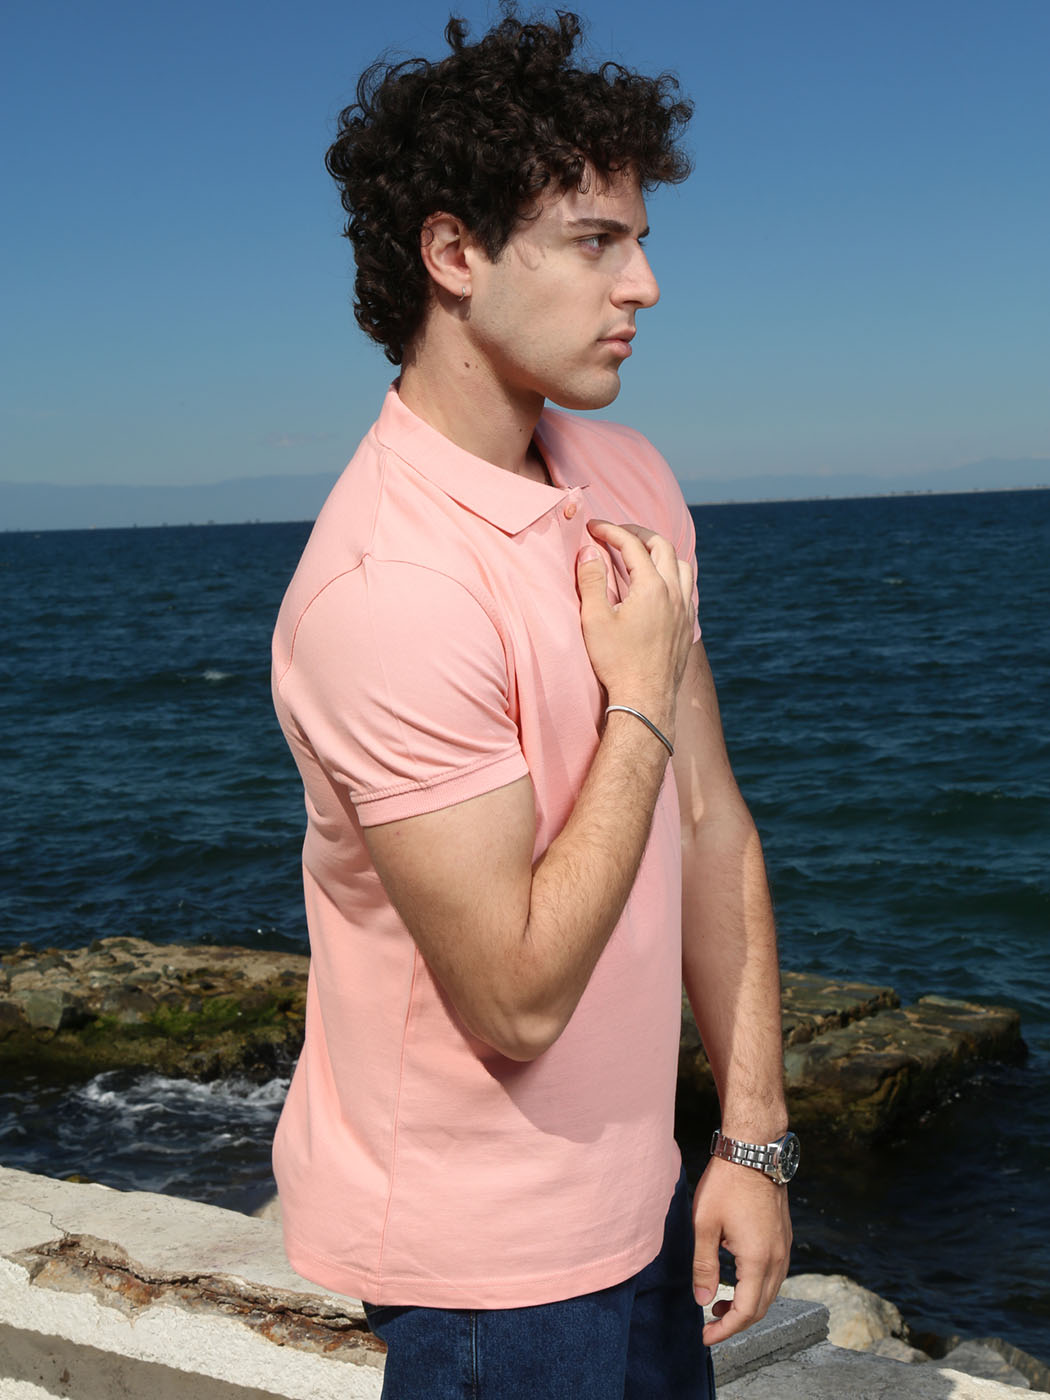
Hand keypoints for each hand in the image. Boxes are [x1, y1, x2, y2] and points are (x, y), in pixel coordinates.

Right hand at [576, 520, 694, 729]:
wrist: (645, 700)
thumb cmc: (616, 662)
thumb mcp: (595, 620)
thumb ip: (591, 580)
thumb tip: (590, 550)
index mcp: (651, 587)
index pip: (631, 544)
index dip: (610, 530)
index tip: (593, 527)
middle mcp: (674, 593)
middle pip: (662, 546)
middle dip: (638, 533)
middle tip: (616, 533)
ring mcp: (685, 609)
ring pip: (681, 565)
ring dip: (660, 551)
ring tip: (639, 553)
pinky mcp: (687, 625)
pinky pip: (686, 586)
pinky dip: (672, 573)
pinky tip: (657, 584)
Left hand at [691, 1156, 792, 1346]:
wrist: (753, 1150)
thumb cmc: (726, 1183)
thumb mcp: (704, 1224)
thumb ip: (703, 1266)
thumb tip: (702, 1301)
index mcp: (758, 1259)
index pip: (747, 1311)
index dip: (725, 1329)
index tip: (705, 1337)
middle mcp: (778, 1258)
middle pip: (761, 1308)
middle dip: (736, 1322)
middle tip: (709, 1325)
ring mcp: (784, 1247)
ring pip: (770, 1292)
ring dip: (747, 1305)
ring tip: (719, 1303)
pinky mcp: (783, 1237)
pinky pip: (774, 1275)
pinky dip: (756, 1287)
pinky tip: (735, 1279)